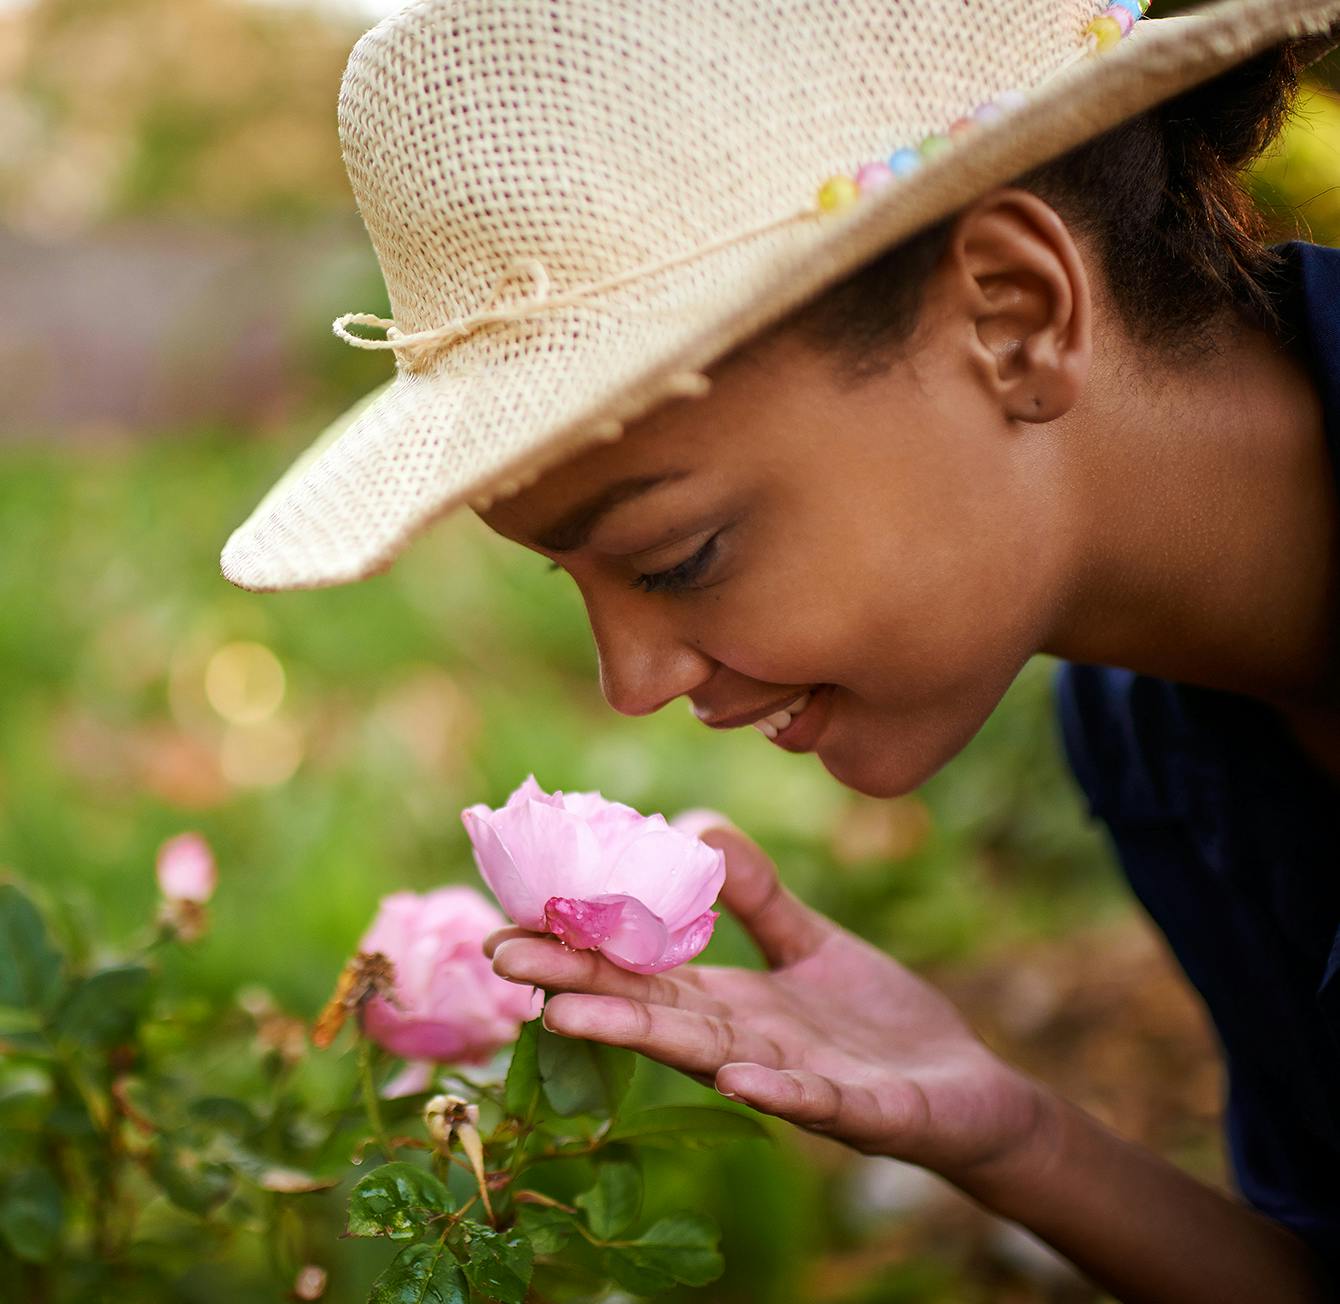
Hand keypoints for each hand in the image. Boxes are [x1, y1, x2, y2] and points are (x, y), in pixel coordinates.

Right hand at [483, 816, 1049, 1188]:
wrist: (966, 1090)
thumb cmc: (876, 1022)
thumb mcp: (812, 943)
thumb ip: (758, 897)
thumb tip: (695, 829)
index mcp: (734, 1006)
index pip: (643, 975)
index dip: (581, 951)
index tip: (511, 922)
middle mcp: (748, 1047)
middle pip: (651, 1012)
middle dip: (577, 987)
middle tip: (501, 958)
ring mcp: (799, 1082)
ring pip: (709, 1058)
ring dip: (640, 1039)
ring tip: (569, 1018)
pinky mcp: (863, 1113)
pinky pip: (816, 1102)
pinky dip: (777, 1091)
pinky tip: (739, 1074)